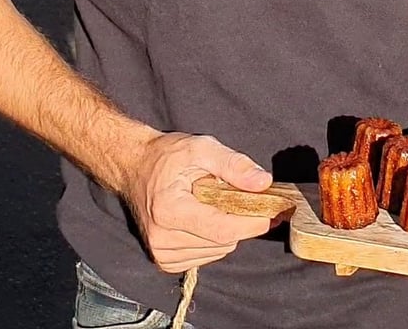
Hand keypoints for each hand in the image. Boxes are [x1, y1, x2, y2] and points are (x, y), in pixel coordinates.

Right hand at [122, 132, 273, 273]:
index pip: (221, 229)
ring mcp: (162, 253)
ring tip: (214, 203)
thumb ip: (233, 165)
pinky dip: (214, 239)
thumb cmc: (167, 156)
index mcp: (169, 210)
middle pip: (223, 242)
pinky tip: (204, 217)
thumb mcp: (202, 147)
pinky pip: (206, 255)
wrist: (135, 167)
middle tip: (241, 197)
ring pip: (218, 251)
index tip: (271, 213)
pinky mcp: (165, 261)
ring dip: (227, 230)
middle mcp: (162, 239)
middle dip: (240, 221)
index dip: (251, 223)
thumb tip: (263, 183)